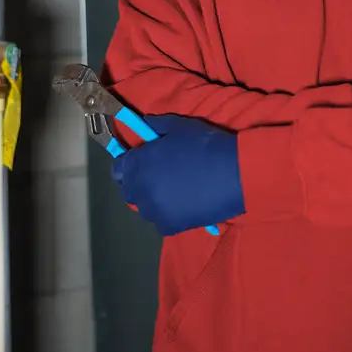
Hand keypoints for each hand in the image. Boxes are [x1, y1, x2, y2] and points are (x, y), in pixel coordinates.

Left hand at [111, 114, 245, 235]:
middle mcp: (140, 191)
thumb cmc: (204, 145)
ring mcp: (154, 212)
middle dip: (138, 181)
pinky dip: (169, 213)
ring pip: (145, 207)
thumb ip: (156, 125)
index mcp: (138, 164)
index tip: (141, 159)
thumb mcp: (178, 126)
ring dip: (153, 198)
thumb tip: (145, 125)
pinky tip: (184, 203)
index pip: (117, 168)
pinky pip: (162, 220)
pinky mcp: (171, 227)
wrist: (234, 174)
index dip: (128, 163)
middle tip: (158, 173)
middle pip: (129, 190)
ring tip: (174, 189)